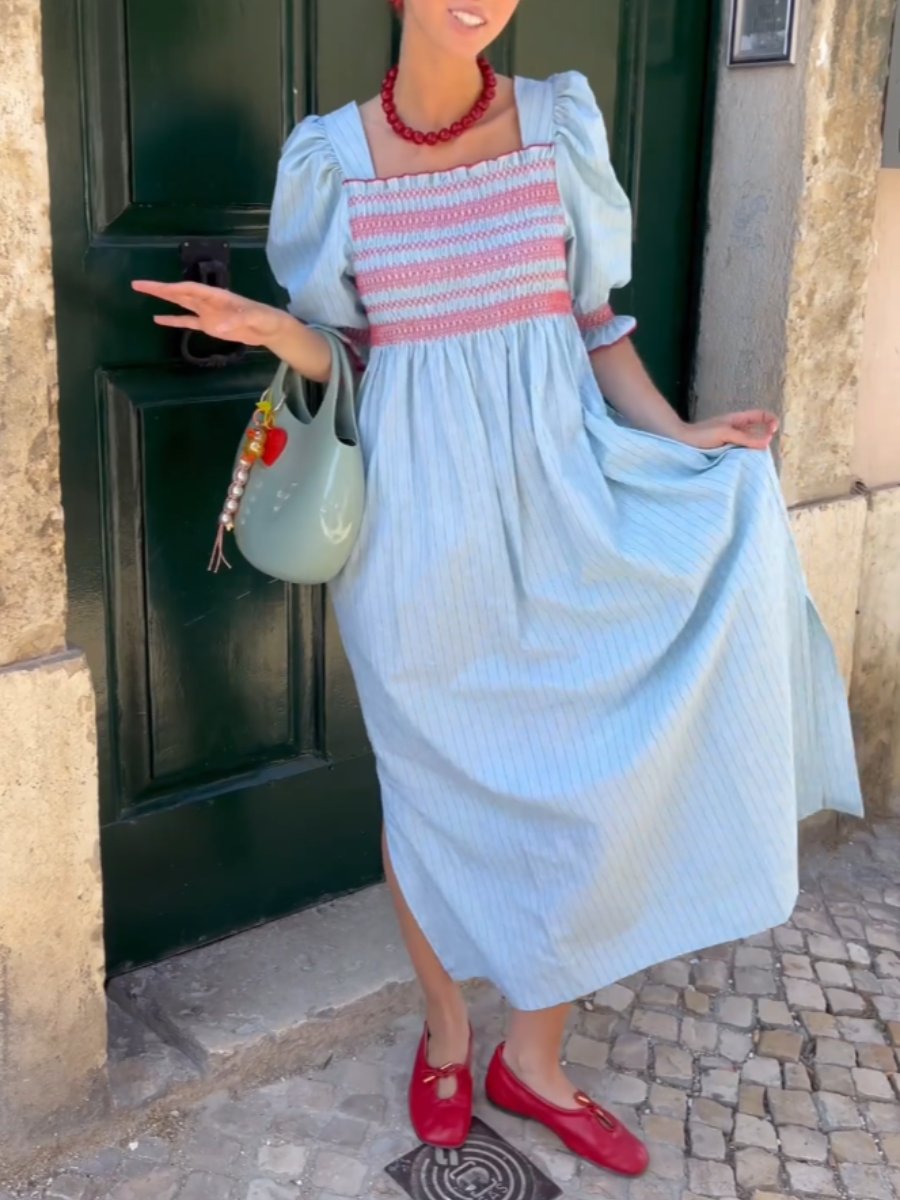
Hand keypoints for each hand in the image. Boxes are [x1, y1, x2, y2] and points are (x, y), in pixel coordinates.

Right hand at [130, 279, 288, 347]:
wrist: (270, 328)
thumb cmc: (264, 319)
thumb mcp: (255, 318)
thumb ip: (238, 321)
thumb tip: (218, 326)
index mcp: (217, 296)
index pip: (191, 290)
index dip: (174, 289)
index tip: (157, 287)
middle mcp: (208, 301)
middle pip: (180, 293)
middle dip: (160, 289)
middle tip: (138, 284)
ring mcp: (207, 313)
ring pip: (181, 303)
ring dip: (163, 299)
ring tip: (143, 292)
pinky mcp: (209, 325)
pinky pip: (187, 321)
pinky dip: (173, 320)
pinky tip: (158, 319)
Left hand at [674, 409, 778, 451]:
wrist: (681, 443)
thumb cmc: (701, 434)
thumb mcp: (726, 433)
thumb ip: (746, 437)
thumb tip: (768, 441)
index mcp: (738, 419)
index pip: (762, 416)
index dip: (771, 420)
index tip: (773, 431)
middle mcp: (736, 429)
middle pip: (759, 432)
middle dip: (765, 439)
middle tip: (763, 449)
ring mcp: (731, 440)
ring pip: (750, 444)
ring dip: (755, 450)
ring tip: (754, 459)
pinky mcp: (725, 452)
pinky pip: (741, 454)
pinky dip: (746, 458)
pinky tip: (745, 464)